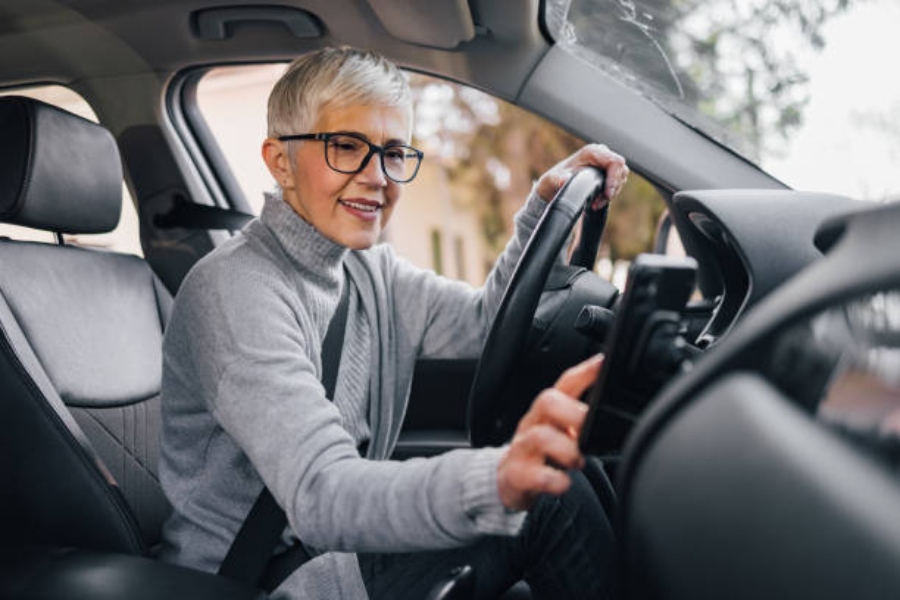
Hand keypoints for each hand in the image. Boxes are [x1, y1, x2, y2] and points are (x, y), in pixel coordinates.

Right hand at [497, 354, 603, 510]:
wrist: (512, 479)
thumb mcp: (563, 431)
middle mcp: (534, 423)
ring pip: (539, 437)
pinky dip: (553, 480)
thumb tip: (618, 411)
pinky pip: (532, 474)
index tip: (603, 363)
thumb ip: (586, 421)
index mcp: (549, 411)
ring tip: (578, 461)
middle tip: (588, 427)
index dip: (584, 372)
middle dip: (571, 412)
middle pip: (546, 401)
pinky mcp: (516, 474)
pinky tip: (564, 483)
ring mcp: (523, 448)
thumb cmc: (544, 452)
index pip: (566, 383)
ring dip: (566, 449)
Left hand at [535, 144, 629, 208]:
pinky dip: (610, 193)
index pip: (615, 162)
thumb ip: (560, 179)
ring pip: (621, 177)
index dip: (614, 179)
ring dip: (611, 192)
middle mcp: (602, 153)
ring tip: (596, 203)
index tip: (608, 194)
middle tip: (600, 201)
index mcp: (592, 151)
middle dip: (613, 188)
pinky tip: (598, 201)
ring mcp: (606, 161)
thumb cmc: (557, 178)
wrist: (556, 183)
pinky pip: (618, 181)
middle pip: (621, 170)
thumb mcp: (556, 179)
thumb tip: (563, 180)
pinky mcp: (608, 170)